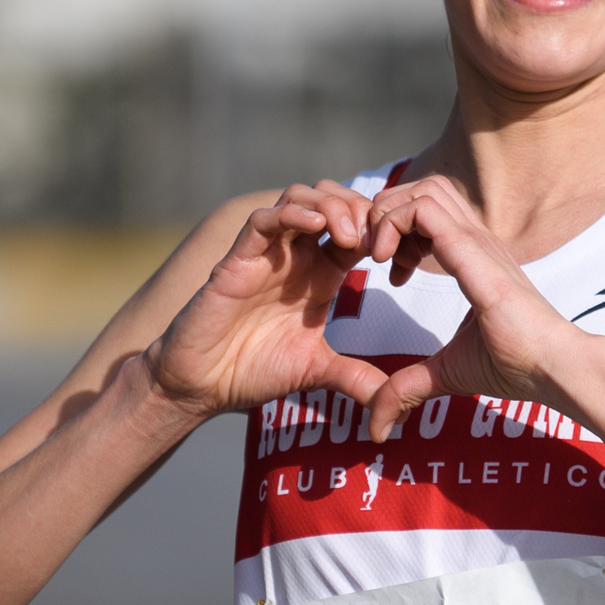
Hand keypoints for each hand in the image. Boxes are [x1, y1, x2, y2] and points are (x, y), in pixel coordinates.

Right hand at [144, 183, 389, 420]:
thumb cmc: (253, 371)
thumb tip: (395, 407)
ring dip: (330, 205)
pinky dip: (290, 212)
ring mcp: (267, 254)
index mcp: (321, 275)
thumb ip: (357, 380)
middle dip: (360, 209)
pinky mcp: (238, 259)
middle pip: (334, 201)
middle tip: (376, 237)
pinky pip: (262, 220)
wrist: (202, 385)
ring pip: (300, 197)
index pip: (359, 229)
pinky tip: (314, 225)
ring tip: (347, 233)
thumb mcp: (317, 372)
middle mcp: (297, 257)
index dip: (383, 232)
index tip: (402, 253)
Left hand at [360, 175, 582, 439]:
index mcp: (473, 257)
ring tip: (378, 255)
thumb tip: (376, 426)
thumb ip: (408, 388)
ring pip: (422, 189)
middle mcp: (475, 240)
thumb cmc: (515, 365)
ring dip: (387, 214)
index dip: (398, 232)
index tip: (389, 273)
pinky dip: (392, 224)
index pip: (429, 212)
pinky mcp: (472, 251)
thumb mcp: (446, 373)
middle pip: (423, 188)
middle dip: (387, 213)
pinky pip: (423, 210)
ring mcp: (475, 240)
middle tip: (374, 257)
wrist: (552, 367)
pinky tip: (386, 264)